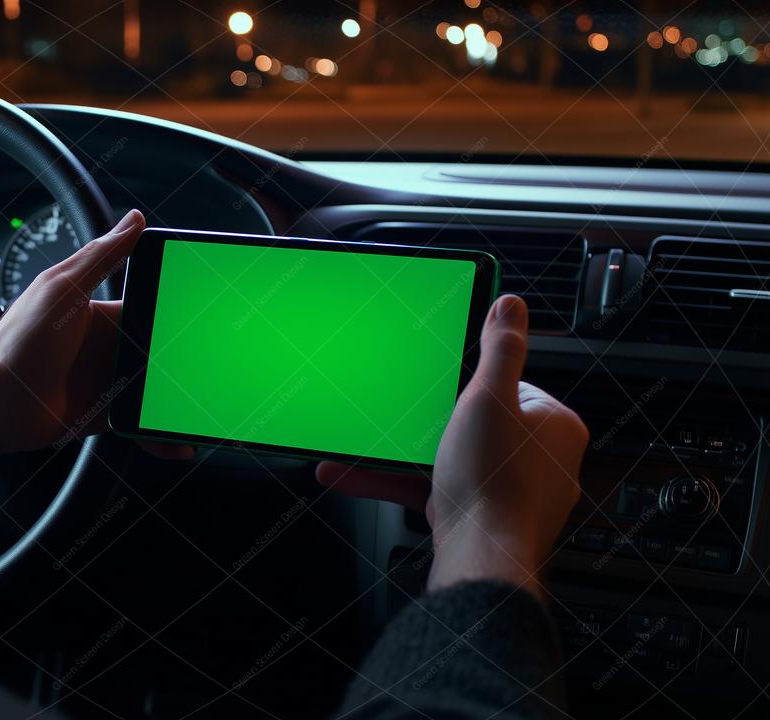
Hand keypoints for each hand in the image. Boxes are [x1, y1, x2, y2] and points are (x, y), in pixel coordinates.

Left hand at [0, 210, 189, 502]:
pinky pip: (139, 422)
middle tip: (215, 368)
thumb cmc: (19, 342)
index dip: (174, 307)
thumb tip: (134, 219)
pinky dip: (158, 434)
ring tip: (203, 407)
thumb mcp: (62, 288)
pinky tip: (177, 442)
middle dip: (185, 358)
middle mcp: (105, 346)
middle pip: (158, 349)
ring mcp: (105, 382)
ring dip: (176, 398)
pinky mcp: (103, 415)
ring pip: (154, 388)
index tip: (203, 313)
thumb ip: (100, 256)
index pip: (147, 305)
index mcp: (97, 312)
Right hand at [316, 295, 587, 596]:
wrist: (480, 560)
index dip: (471, 384)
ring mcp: (511, 494)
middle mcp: (541, 462)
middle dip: (427, 422)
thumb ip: (501, 349)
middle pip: (476, 424)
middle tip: (400, 413)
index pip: (511, 387)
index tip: (441, 382)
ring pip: (450, 459)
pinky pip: (436, 489)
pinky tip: (358, 475)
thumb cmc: (495, 482)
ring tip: (364, 444)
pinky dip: (400, 482)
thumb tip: (511, 305)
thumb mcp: (489, 397)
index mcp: (555, 426)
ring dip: (403, 454)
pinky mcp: (479, 519)